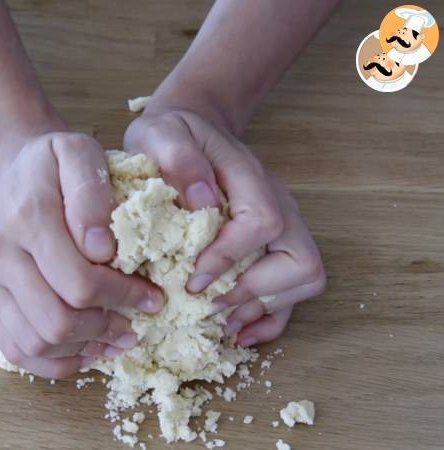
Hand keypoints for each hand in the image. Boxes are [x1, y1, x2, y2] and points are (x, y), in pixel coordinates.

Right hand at [0, 132, 163, 377]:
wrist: (11, 170)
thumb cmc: (53, 163)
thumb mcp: (80, 152)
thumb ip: (91, 192)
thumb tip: (103, 250)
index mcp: (28, 218)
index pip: (80, 282)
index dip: (124, 297)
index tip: (153, 298)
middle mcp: (0, 255)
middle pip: (56, 321)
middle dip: (105, 329)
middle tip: (136, 325)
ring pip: (35, 343)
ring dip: (83, 349)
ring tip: (115, 337)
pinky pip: (15, 350)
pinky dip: (54, 360)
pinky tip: (84, 348)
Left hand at [124, 109, 324, 345]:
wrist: (193, 129)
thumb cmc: (173, 135)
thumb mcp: (160, 133)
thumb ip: (177, 158)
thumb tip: (201, 202)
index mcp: (250, 177)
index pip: (262, 223)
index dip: (231, 257)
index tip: (192, 279)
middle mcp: (278, 204)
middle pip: (301, 260)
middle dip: (255, 292)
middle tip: (208, 305)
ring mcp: (283, 226)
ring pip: (305, 279)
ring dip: (264, 308)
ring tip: (220, 322)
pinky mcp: (275, 245)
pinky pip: (293, 290)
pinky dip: (270, 318)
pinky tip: (238, 331)